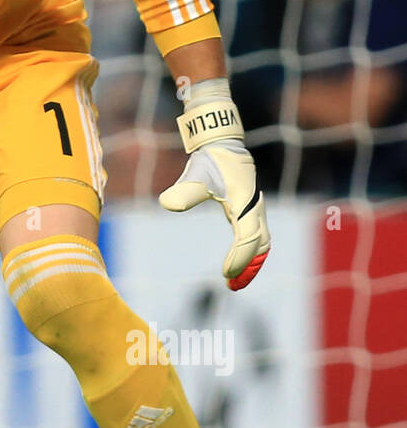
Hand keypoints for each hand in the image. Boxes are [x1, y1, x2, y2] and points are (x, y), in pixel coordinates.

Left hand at [158, 83, 270, 289]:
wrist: (222, 143)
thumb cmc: (210, 159)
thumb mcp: (196, 173)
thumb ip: (184, 190)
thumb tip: (166, 204)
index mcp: (245, 201)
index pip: (247, 237)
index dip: (239, 257)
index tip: (224, 274)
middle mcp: (255, 207)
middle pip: (259, 244)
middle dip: (248, 266)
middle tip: (231, 285)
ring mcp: (255, 209)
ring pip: (261, 242)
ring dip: (251, 262)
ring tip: (234, 281)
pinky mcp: (249, 210)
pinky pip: (256, 236)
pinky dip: (249, 252)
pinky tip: (236, 264)